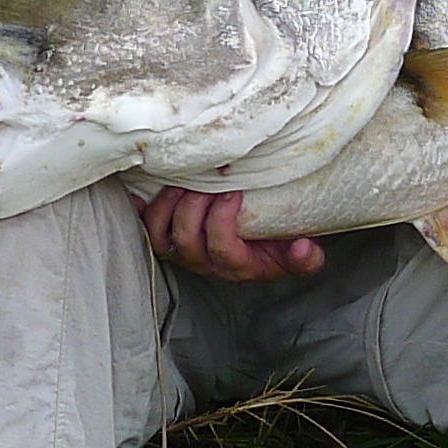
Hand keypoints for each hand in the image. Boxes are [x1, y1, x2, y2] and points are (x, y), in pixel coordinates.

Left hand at [134, 187, 322, 282]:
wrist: (263, 248)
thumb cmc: (280, 245)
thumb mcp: (299, 256)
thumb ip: (305, 258)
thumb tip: (302, 246)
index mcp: (236, 266)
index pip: (220, 248)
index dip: (222, 221)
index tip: (235, 193)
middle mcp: (205, 263)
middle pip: (186, 240)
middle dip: (194, 206)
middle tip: (209, 180)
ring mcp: (183, 252)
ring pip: (161, 236)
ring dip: (168, 206)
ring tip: (185, 181)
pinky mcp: (168, 239)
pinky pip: (146, 229)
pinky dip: (142, 211)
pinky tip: (141, 194)